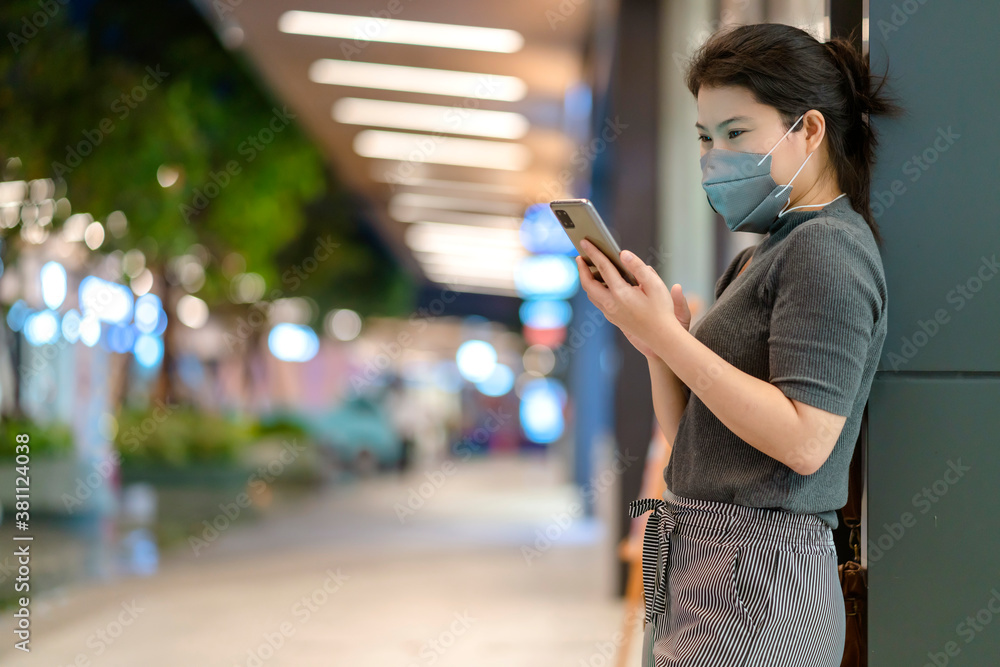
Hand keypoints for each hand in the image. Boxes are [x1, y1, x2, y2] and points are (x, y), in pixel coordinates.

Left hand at [575, 238, 683, 357]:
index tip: (584, 242)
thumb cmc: (662, 310)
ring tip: (588, 268)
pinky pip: (598, 302)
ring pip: (591, 294)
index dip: (594, 253)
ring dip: (587, 280)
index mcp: (621, 294)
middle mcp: (611, 304)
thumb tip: (622, 253)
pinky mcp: (613, 318)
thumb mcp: (655, 284)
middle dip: (581, 269)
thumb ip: (638, 267)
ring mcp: (610, 313)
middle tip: (580, 256)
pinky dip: (594, 290)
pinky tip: (600, 284)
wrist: (662, 337)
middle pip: (588, 284)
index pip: (603, 268)